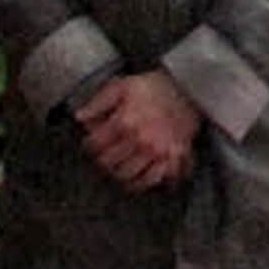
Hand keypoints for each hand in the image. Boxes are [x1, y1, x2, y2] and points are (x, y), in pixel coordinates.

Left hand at [77, 71, 200, 192]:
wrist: (189, 87)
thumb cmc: (155, 87)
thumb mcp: (123, 86)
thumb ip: (98, 102)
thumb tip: (79, 117)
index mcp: (125, 122)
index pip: (95, 145)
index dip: (90, 144)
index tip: (93, 143)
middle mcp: (141, 139)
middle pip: (109, 163)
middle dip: (104, 159)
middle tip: (106, 155)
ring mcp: (159, 150)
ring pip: (129, 175)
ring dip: (120, 174)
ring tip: (119, 168)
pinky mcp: (175, 156)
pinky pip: (157, 178)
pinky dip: (146, 183)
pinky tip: (139, 180)